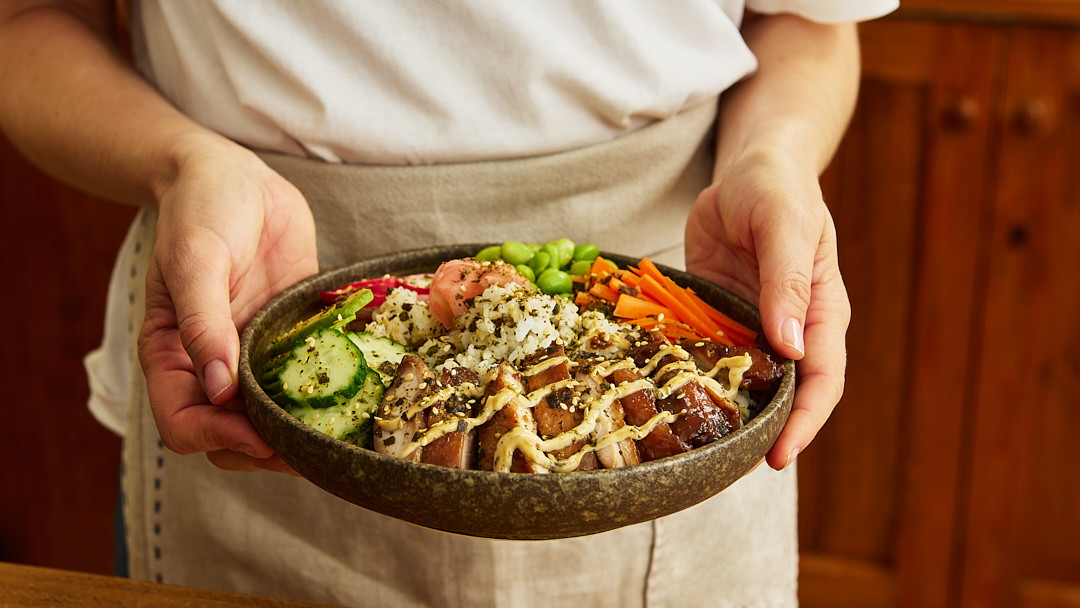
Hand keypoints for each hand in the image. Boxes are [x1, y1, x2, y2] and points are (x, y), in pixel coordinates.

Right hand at [138, 140, 317, 472]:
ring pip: (271, 420)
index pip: (183, 423)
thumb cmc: (201, 210)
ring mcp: (253, 356)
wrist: (235, 175)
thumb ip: (204, 325)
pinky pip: (306, 382)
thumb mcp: (195, 260)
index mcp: (173, 354)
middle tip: (315, 448)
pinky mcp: (289, 340)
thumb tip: (219, 392)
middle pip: (229, 438)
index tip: (262, 437)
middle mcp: (212, 365)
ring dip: (300, 436)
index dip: (220, 439)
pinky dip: (328, 400)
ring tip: (342, 439)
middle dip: (265, 452)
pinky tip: (361, 403)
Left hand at [685, 148, 850, 469]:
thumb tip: (790, 345)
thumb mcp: (784, 225)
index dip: (804, 423)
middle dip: (762, 434)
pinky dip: (691, 378)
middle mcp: (788, 328)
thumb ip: (786, 281)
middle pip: (783, 395)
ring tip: (692, 448)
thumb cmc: (777, 189)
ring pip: (742, 383)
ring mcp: (751, 326)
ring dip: (723, 413)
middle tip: (726, 468)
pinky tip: (666, 398)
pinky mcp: (718, 317)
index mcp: (820, 312)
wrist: (748, 169)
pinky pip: (706, 356)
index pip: (821, 380)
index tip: (779, 458)